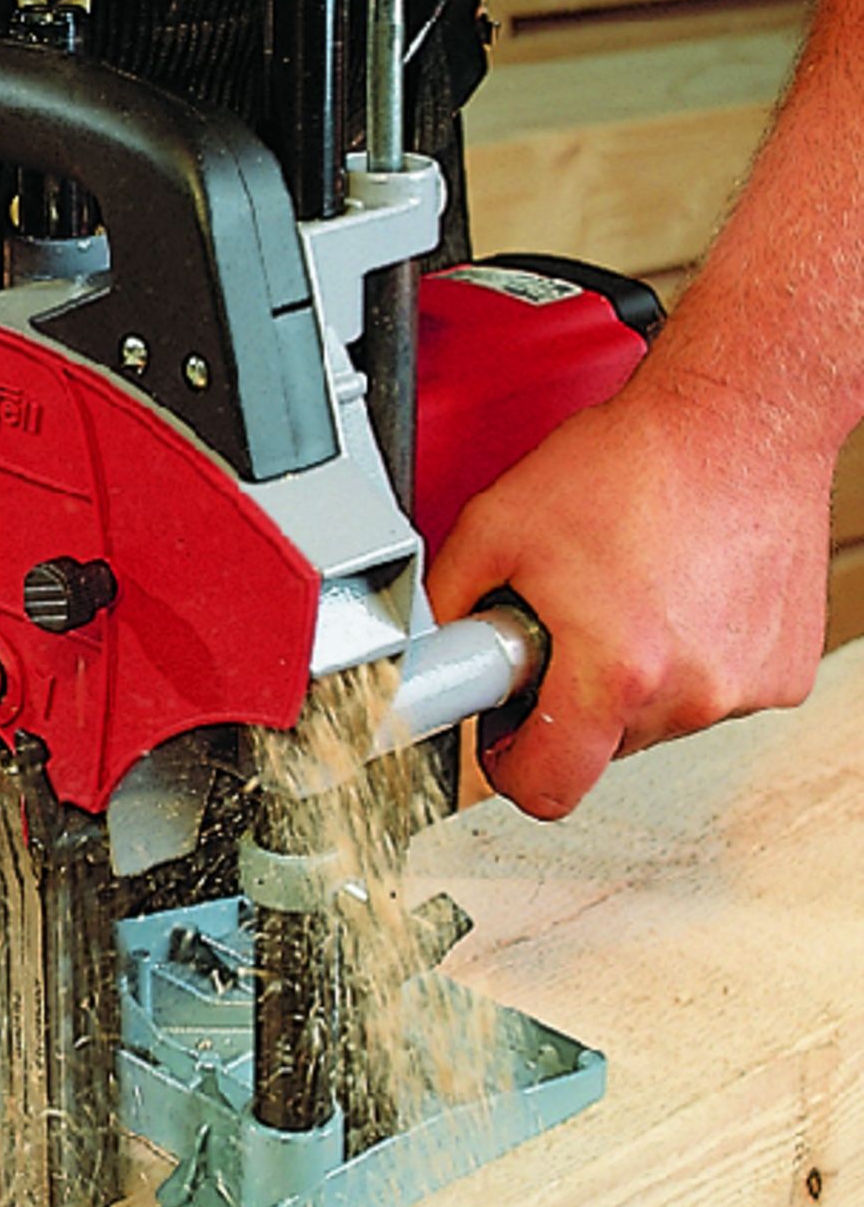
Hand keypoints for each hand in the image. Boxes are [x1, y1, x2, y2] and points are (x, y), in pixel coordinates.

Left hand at [426, 377, 833, 818]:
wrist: (737, 418)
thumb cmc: (629, 462)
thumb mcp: (495, 527)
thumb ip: (446, 604)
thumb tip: (423, 651)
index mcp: (616, 671)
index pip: (547, 788)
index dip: (509, 765)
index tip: (505, 734)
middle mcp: (689, 692)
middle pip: (598, 747)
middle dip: (566, 700)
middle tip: (561, 626)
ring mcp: (744, 686)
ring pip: (653, 720)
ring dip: (626, 677)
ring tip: (621, 597)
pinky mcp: (782, 670)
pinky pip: (708, 691)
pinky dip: (683, 659)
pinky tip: (674, 597)